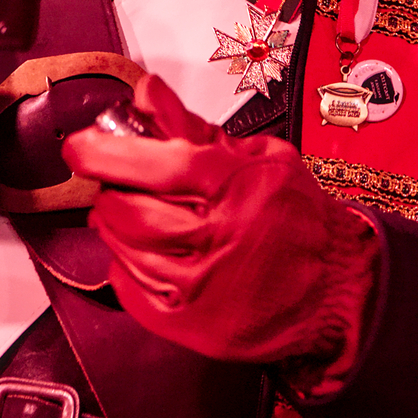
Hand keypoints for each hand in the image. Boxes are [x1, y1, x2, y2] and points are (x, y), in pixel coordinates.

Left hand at [63, 74, 378, 394]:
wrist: (336, 288)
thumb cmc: (297, 218)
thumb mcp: (258, 157)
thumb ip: (194, 128)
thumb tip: (146, 93)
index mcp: (236, 186)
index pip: (154, 163)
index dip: (106, 153)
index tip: (81, 147)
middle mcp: (220, 236)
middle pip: (129, 210)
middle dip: (110, 192)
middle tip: (117, 184)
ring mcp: (204, 285)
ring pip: (125, 249)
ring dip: (116, 228)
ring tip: (137, 216)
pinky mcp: (194, 324)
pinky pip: (132, 289)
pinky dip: (126, 267)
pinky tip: (146, 254)